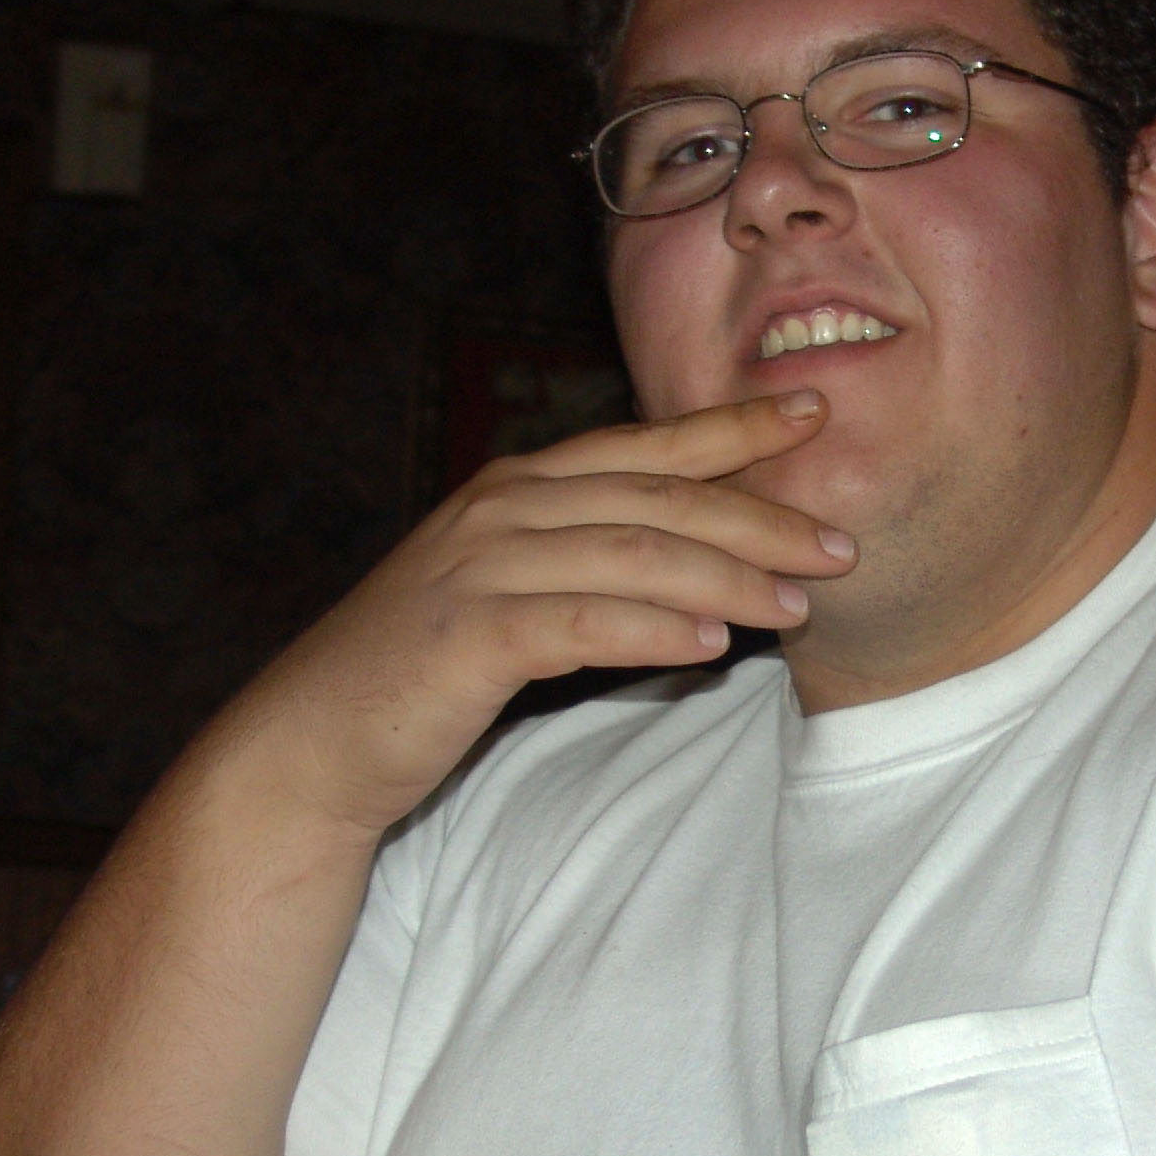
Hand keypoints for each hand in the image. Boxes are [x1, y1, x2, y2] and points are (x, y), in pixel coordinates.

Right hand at [217, 388, 851, 836]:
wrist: (313, 742)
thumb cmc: (424, 673)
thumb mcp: (513, 595)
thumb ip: (590, 566)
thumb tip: (704, 570)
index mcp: (520, 488)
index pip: (648, 446)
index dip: (734, 428)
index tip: (814, 413)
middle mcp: (503, 508)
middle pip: (657, 497)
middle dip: (760, 515)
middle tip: (842, 541)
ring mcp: (482, 566)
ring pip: (633, 554)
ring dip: (726, 578)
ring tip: (799, 606)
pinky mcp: (469, 635)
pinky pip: (582, 622)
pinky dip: (653, 629)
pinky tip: (710, 645)